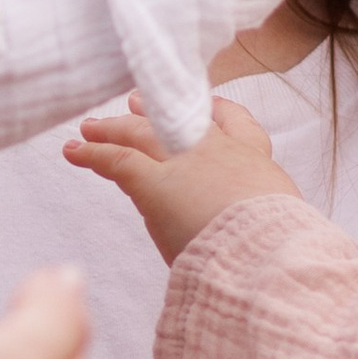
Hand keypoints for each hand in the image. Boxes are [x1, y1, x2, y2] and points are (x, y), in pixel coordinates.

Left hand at [64, 96, 300, 261]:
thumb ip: (263, 219)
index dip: (219, 112)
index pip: (239, 126)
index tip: (209, 105)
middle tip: (134, 102)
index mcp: (256, 165)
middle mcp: (220, 153)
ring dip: (114, 128)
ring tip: (91, 127)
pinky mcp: (156, 184)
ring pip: (142, 134)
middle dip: (156, 111)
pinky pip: (117, 161)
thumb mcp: (283, 224)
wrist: (268, 256)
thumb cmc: (281, 251)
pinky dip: (92, 154)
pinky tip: (74, 151)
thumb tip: (254, 235)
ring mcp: (186, 164)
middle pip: (182, 120)